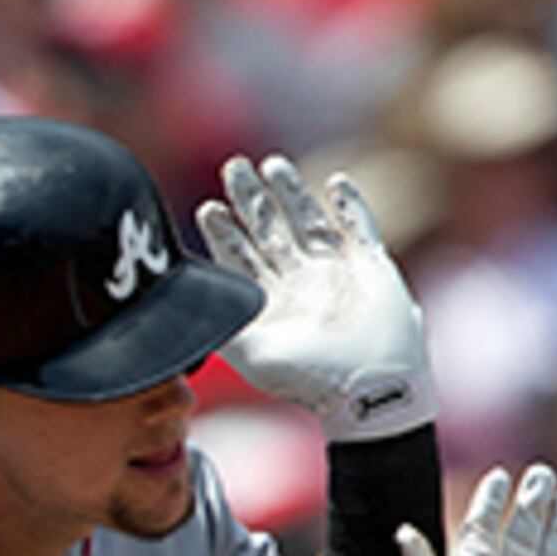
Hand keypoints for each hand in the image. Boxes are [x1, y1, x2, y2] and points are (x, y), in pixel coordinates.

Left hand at [197, 156, 433, 441]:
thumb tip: (184, 301)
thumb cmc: (309, 378)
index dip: (225, 233)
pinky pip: (360, 227)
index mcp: (273, 303)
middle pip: (270, 231)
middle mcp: (301, 282)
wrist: (369, 391)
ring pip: (309, 221)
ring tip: (272, 164)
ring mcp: (337, 273)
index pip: (242, 259)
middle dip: (251, 200)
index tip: (209, 209)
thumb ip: (220, 325)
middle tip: (232, 168)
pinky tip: (337, 182)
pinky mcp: (372, 267)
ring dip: (292, 193)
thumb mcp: (253, 353)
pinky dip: (351, 206)